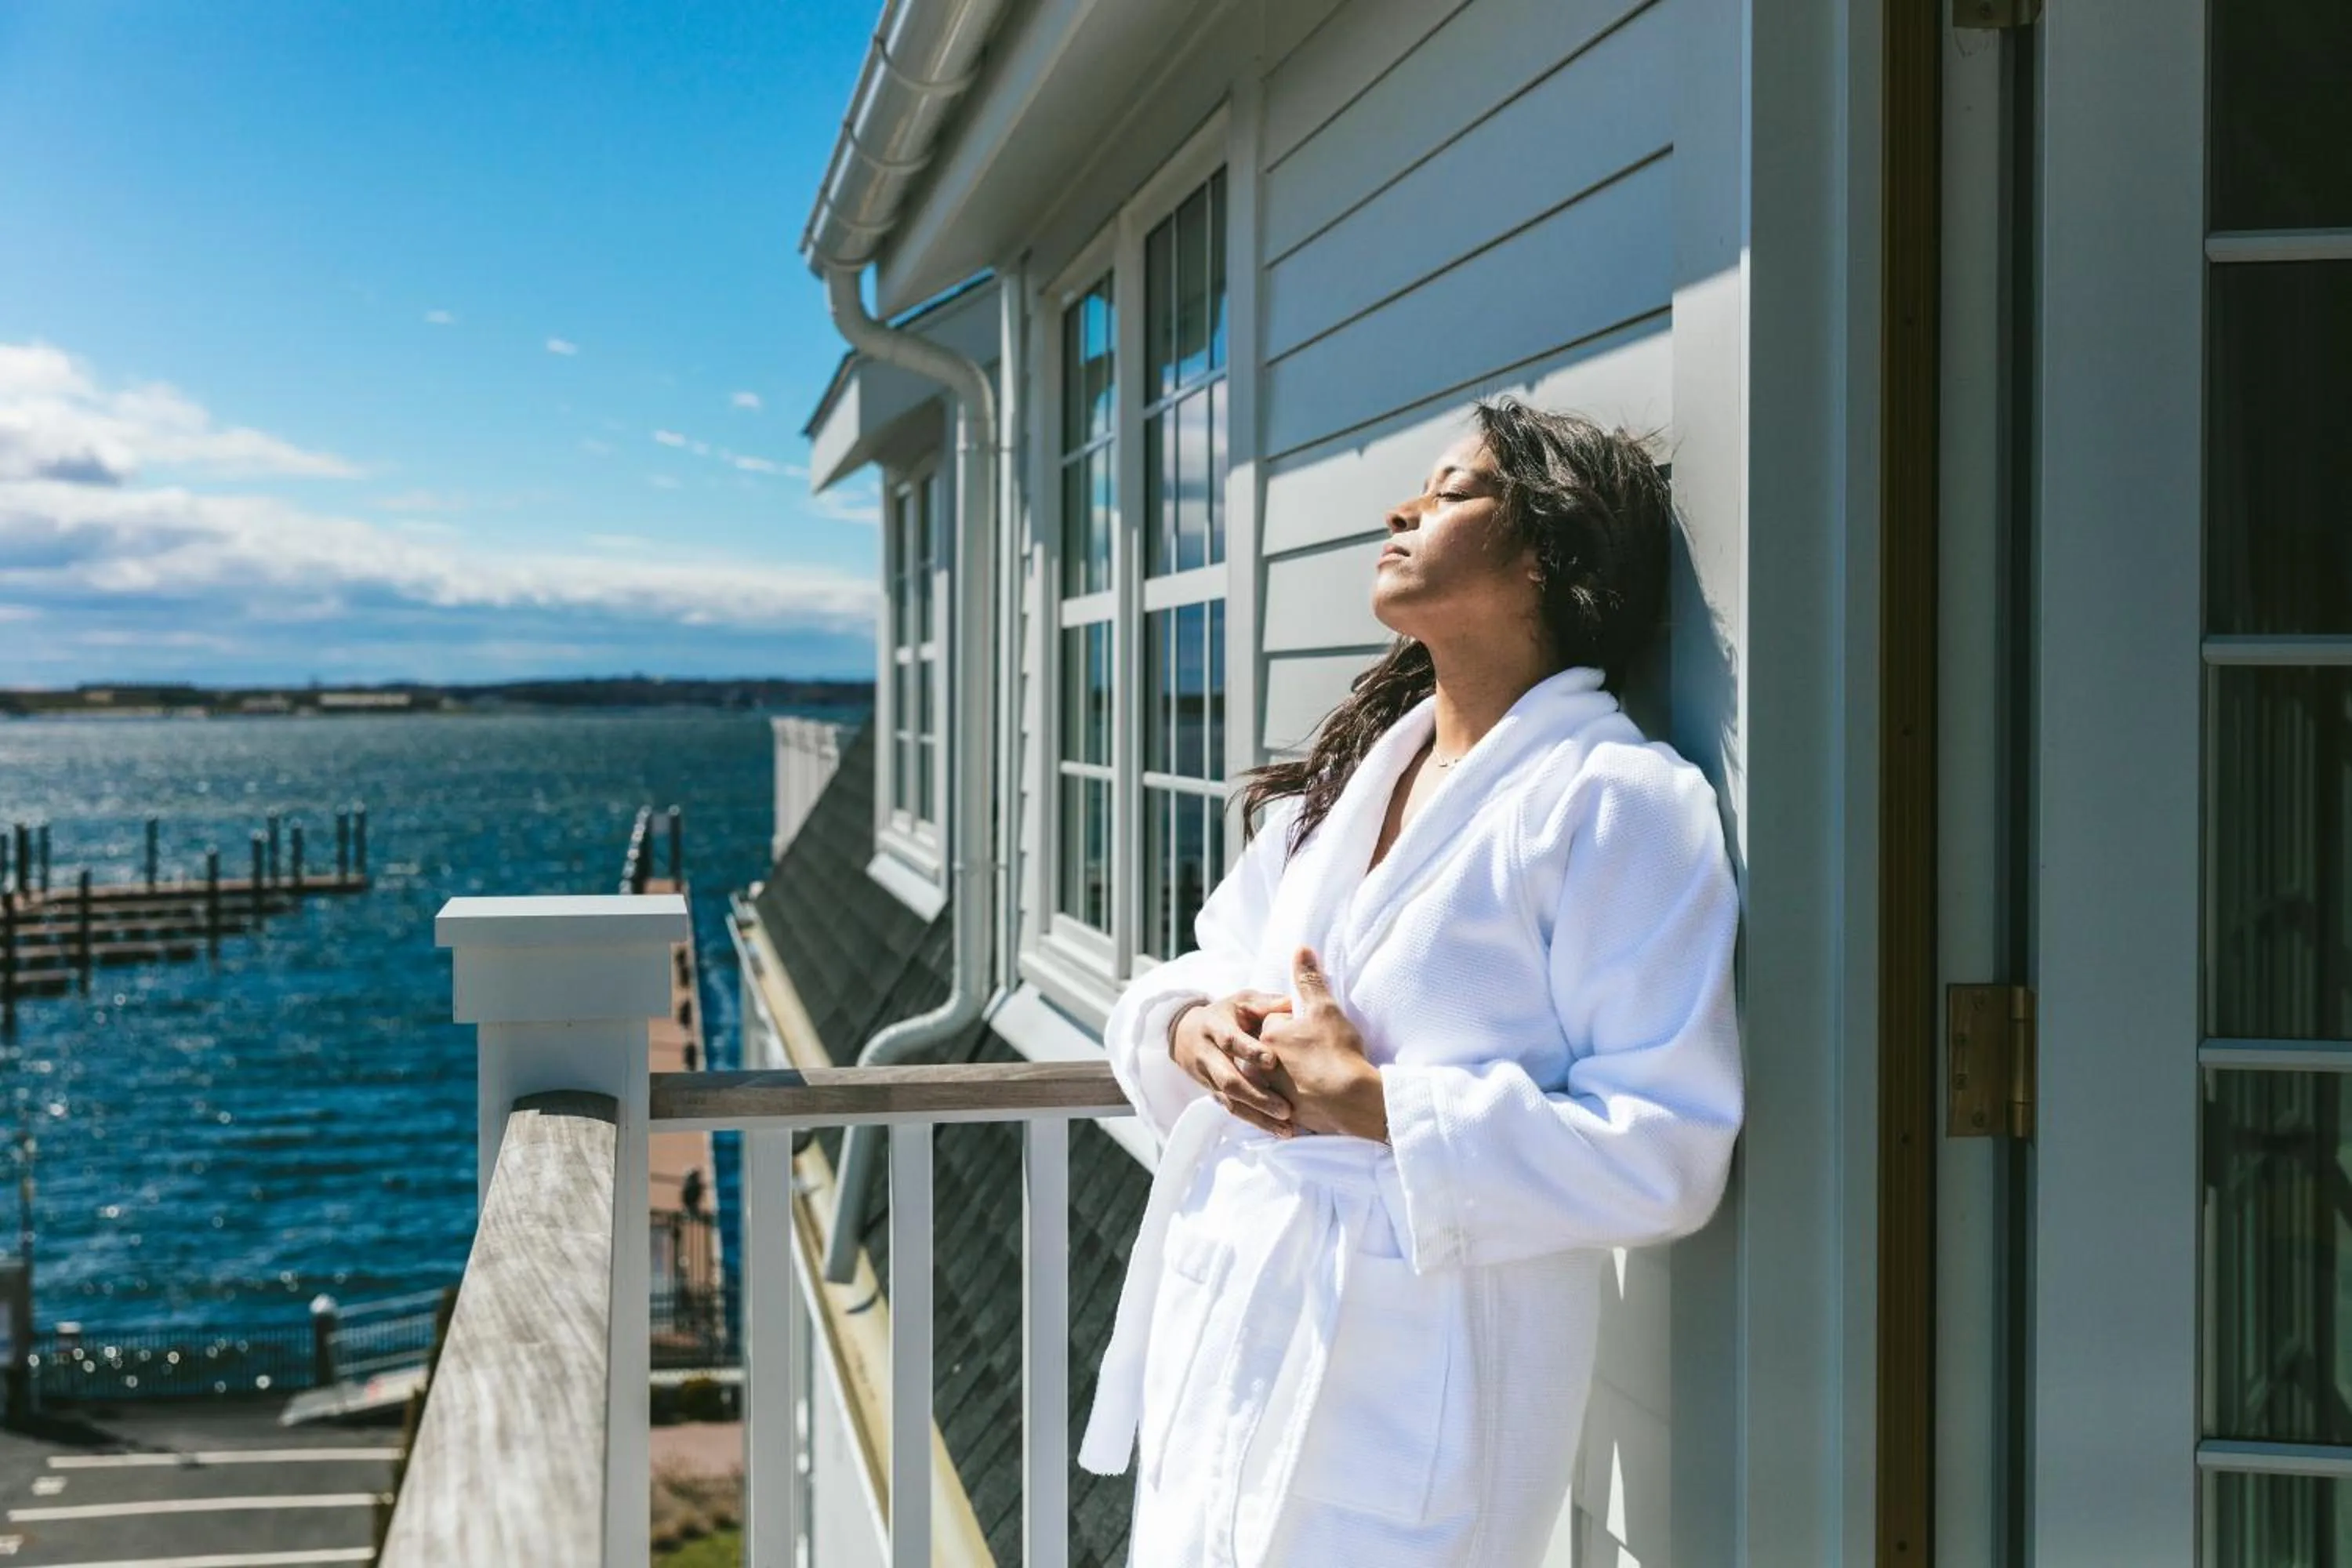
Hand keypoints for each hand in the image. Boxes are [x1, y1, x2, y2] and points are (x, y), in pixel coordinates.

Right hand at [1171, 990, 1296, 1137]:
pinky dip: (1255, 1122)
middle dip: (1257, 1095)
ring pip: (1231, 1101)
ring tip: (1285, 1127)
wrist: (1185, 1034)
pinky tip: (1278, 1131)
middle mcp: (1208, 1055)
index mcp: (1213, 1027)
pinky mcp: (1213, 1093)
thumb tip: (1295, 1002)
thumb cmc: (1224, 1014)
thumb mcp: (1240, 1001)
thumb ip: (1266, 1004)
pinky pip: (1233, 1110)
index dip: (1248, 1050)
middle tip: (1285, 1108)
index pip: (1229, 1041)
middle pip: (1228, 1079)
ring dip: (1258, 1116)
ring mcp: (1208, 1078)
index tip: (1272, 1060)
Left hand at [1256, 948, 1388, 1141]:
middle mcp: (1262, 1066)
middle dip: (1286, 1049)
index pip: (1273, 1021)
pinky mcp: (1285, 1114)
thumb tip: (1301, 950)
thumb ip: (1310, 979)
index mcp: (1267, 1036)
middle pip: (1270, 1049)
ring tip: (1315, 1074)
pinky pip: (1286, 1102)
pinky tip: (1314, 1096)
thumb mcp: (1326, 1008)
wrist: (1353, 1101)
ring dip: (1288, 1075)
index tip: (1312, 1029)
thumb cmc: (1339, 1052)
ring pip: (1275, 1077)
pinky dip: (1296, 1099)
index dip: (1294, 1023)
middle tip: (1316, 1052)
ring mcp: (1272, 1092)